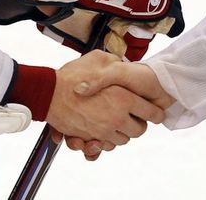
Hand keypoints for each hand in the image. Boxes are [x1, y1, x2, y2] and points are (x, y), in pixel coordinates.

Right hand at [46, 51, 165, 146]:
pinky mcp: (90, 138)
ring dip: (122, 133)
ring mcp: (104, 130)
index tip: (157, 113)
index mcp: (123, 97)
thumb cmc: (72, 75)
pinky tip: (104, 130)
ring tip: (117, 121)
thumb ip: (115, 62)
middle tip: (135, 116)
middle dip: (138, 124)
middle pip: (139, 130)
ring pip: (123, 140)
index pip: (151, 113)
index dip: (156, 113)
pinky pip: (106, 146)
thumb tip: (122, 63)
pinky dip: (106, 141)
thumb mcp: (99, 59)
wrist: (49, 93)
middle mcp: (117, 117)